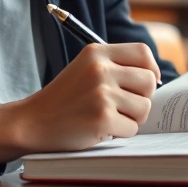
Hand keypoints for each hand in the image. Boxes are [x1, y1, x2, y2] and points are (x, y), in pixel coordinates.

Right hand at [0, 43, 160, 162]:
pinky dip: (120, 133)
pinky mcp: (102, 118)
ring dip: (131, 118)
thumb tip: (154, 77)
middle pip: (148, 81)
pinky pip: (132, 128)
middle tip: (123, 106)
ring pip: (144, 107)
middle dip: (142, 97)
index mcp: (97, 52)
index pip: (142, 52)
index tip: (148, 82)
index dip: (151, 68)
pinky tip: (100, 129)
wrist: (33, 122)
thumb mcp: (86, 69)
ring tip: (108, 117)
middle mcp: (101, 69)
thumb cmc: (64, 98)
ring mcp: (102, 94)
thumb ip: (115, 66)